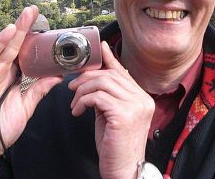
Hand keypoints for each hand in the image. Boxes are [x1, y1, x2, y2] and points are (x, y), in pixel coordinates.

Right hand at [0, 5, 62, 177]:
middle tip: (36, 10)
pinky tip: (11, 30)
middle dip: (26, 27)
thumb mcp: (26, 106)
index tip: (49, 30)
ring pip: (5, 46)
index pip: (26, 55)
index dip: (36, 42)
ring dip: (17, 28)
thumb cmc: (0, 129)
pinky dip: (1, 42)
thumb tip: (57, 76)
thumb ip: (39, 89)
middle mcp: (3, 72)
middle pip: (16, 45)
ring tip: (28, 13)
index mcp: (14, 78)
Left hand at [69, 42, 154, 178]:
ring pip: (102, 83)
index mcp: (142, 98)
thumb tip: (97, 79)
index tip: (100, 48)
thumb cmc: (116, 146)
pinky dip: (82, 102)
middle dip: (86, 79)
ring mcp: (135, 106)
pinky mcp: (124, 115)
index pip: (123, 72)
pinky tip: (77, 112)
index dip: (109, 58)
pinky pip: (97, 97)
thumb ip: (108, 96)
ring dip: (82, 91)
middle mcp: (142, 99)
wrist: (124, 170)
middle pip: (109, 75)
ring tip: (74, 104)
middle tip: (72, 88)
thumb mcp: (112, 115)